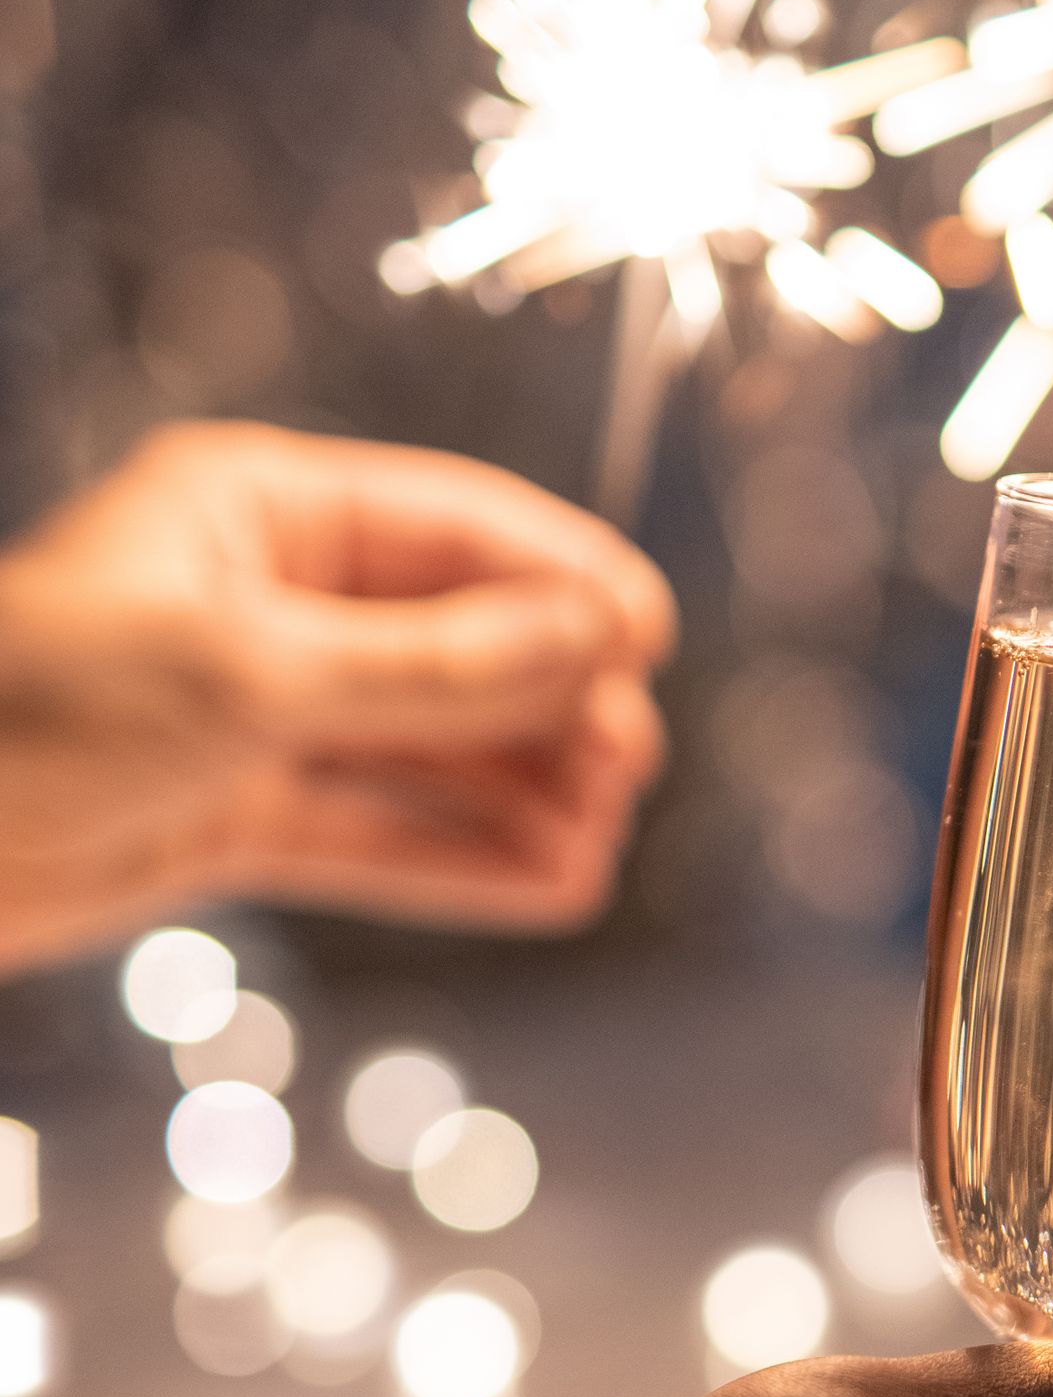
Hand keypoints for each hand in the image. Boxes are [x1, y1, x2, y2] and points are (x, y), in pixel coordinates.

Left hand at [0, 423, 674, 972]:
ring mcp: (251, 713)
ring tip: (601, 834)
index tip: (647, 637)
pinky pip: (372, 831)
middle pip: (450, 641)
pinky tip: (546, 882)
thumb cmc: (33, 714)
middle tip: (628, 759)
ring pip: (420, 747)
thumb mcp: (249, 678)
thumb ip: (430, 671)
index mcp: (256, 514)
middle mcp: (264, 602)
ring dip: (516, 789)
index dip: (557, 579)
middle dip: (546, 698)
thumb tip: (592, 635)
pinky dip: (458, 858)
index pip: (448, 530)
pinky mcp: (229, 814)